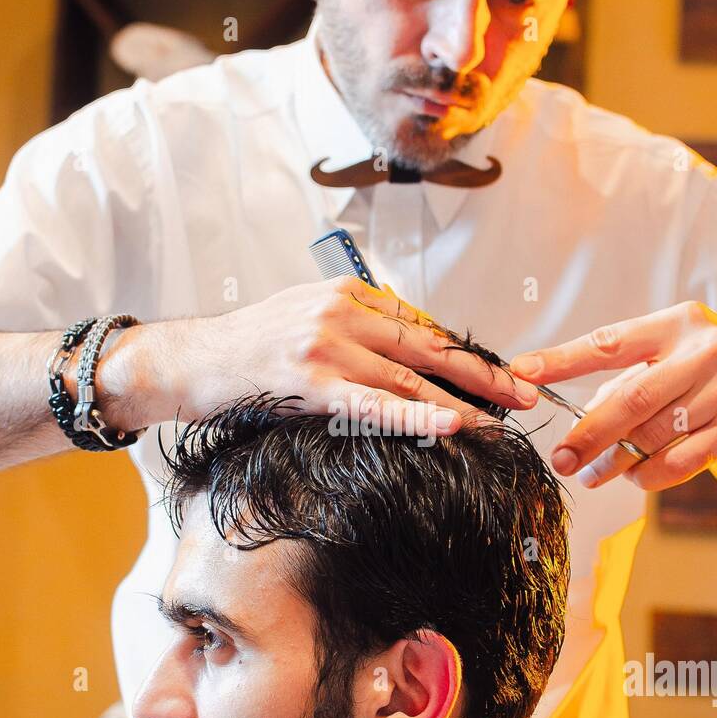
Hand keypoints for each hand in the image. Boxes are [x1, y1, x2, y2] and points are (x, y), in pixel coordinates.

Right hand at [101, 276, 537, 433]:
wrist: (189, 360)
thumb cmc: (248, 350)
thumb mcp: (308, 323)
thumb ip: (356, 333)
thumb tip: (406, 361)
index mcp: (349, 293)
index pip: (423, 327)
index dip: (466, 354)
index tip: (502, 375)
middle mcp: (343, 310)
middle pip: (429, 347)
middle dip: (484, 374)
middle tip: (527, 394)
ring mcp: (327, 343)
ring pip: (410, 378)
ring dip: (463, 403)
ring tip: (503, 422)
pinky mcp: (310, 379)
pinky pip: (374, 403)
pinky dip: (416, 414)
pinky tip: (450, 424)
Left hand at [509, 300, 716, 490]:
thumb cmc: (707, 370)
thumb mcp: (673, 354)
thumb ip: (629, 378)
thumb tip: (574, 420)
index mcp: (676, 324)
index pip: (609, 342)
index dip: (563, 360)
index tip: (523, 372)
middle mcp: (703, 352)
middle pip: (630, 398)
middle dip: (586, 433)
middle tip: (559, 458)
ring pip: (652, 436)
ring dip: (613, 461)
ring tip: (589, 473)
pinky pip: (677, 462)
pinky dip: (647, 474)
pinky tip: (634, 475)